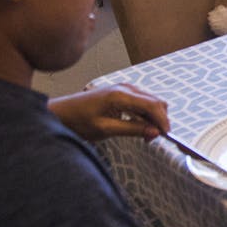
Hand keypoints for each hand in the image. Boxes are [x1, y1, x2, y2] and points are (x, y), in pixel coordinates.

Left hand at [49, 84, 168, 141]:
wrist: (61, 113)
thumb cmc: (78, 121)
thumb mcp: (105, 129)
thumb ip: (132, 130)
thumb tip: (154, 132)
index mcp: (121, 95)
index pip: (153, 105)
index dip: (162, 121)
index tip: (166, 136)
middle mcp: (126, 88)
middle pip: (156, 102)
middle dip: (159, 120)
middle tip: (151, 138)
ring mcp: (125, 89)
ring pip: (151, 102)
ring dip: (152, 118)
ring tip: (144, 135)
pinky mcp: (122, 93)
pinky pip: (142, 102)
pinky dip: (145, 114)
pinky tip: (138, 126)